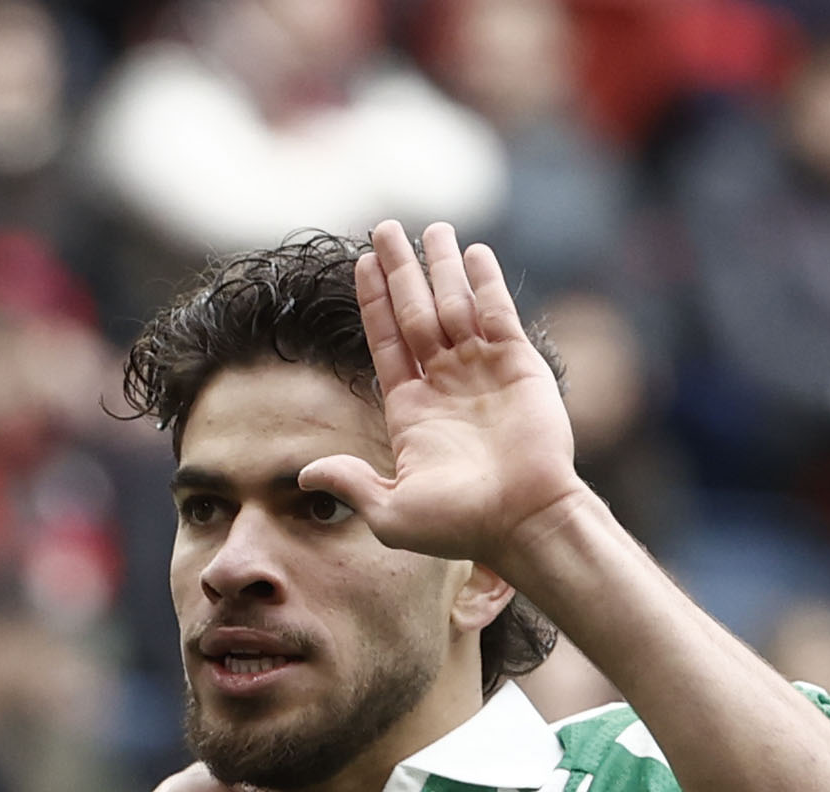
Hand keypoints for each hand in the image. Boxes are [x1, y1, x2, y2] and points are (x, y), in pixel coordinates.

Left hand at [297, 220, 588, 575]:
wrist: (526, 523)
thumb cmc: (461, 526)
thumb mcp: (391, 511)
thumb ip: (351, 483)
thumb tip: (303, 476)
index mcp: (412, 409)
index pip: (386, 341)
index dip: (373, 301)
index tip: (361, 263)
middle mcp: (446, 383)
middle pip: (416, 311)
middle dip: (400, 269)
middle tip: (384, 228)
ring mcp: (483, 371)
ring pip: (455, 304)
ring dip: (441, 265)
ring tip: (430, 227)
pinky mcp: (520, 366)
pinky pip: (498, 314)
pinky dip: (486, 282)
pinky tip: (472, 252)